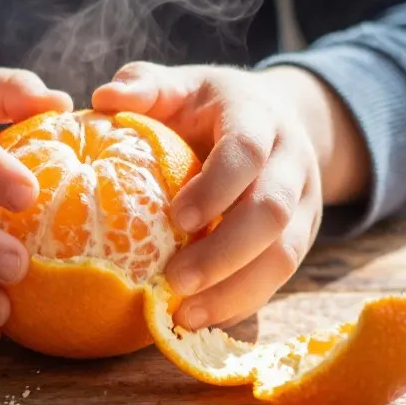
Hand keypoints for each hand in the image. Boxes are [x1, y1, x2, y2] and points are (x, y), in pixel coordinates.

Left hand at [93, 62, 369, 329]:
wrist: (275, 117)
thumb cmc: (208, 104)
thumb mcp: (180, 84)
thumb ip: (144, 85)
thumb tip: (102, 96)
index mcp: (259, 117)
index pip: (247, 151)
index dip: (217, 187)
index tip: (177, 218)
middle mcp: (292, 161)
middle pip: (272, 212)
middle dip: (226, 252)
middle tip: (176, 281)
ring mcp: (304, 203)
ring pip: (285, 255)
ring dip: (237, 291)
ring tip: (186, 315)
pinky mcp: (302, 238)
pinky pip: (280, 278)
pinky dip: (242, 304)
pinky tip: (202, 321)